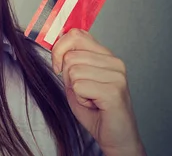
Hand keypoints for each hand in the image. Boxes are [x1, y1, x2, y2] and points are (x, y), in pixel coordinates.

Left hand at [51, 28, 145, 155]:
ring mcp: (116, 75)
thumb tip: (54, 43)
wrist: (116, 138)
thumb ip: (69, 61)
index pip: (76, 34)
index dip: (59, 48)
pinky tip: (95, 105)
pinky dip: (81, 99)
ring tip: (91, 98)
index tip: (57, 66)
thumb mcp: (76, 80)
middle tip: (83, 91)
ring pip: (73, 71)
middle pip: (70, 55)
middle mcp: (114, 61)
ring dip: (76, 90)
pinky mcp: (114, 90)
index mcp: (105, 55)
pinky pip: (79, 86)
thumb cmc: (95, 110)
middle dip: (67, 76)